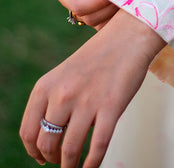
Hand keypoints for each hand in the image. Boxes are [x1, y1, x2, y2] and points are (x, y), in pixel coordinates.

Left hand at [20, 10, 165, 167]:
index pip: (28, 131)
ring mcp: (87, 101)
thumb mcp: (66, 73)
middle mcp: (63, 94)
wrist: (129, 35)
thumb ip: (54, 99)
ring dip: (70, 165)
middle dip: (52, 159)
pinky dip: (92, 163)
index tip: (41, 157)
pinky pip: (97, 146)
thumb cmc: (99, 55)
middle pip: (46, 143)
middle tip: (61, 161)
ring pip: (69, 149)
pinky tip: (91, 167)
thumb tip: (49, 135)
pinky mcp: (111, 107)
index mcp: (47, 85)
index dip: (33, 150)